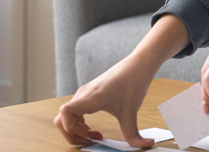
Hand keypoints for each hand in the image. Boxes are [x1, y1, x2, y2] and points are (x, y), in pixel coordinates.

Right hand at [54, 13, 188, 147]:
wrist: (139, 64)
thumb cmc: (133, 82)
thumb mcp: (132, 111)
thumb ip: (134, 132)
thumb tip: (147, 144)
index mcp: (90, 98)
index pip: (64, 115)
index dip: (73, 131)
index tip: (92, 136)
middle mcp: (83, 95)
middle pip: (61, 119)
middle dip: (72, 135)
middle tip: (91, 142)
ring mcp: (84, 94)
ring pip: (66, 116)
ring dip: (76, 130)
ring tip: (95, 136)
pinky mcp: (88, 94)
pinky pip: (74, 111)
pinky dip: (79, 123)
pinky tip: (93, 128)